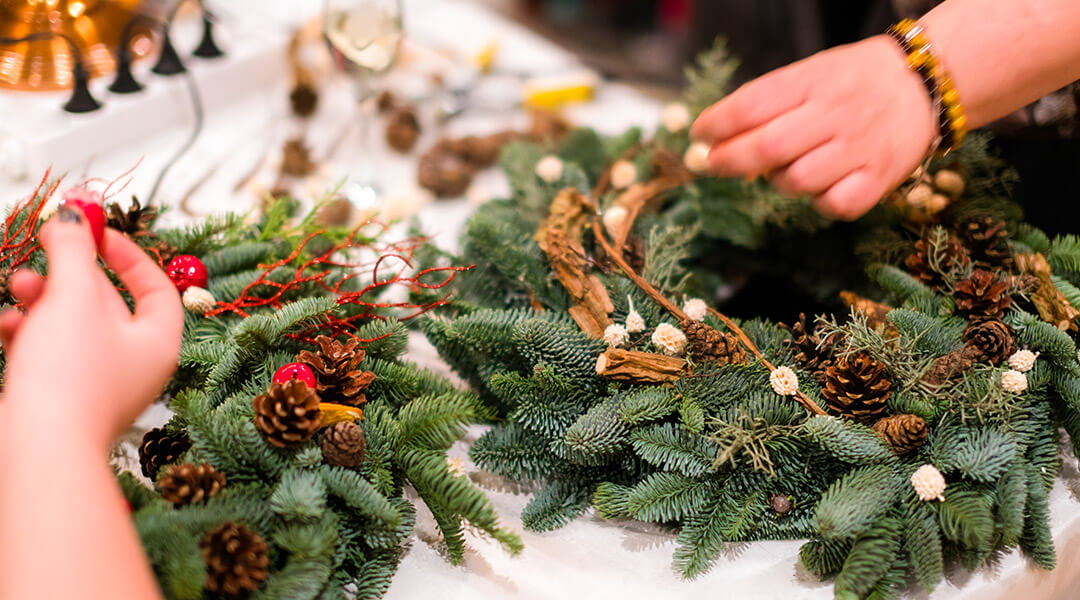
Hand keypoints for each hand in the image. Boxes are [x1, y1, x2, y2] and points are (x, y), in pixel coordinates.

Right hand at [0, 205, 182, 447]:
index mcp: (159, 342)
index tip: (95, 232)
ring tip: (20, 286)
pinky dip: (27, 333)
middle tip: (44, 245)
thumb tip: (74, 213)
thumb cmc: (70, 372)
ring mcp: (97, 384)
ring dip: (42, 299)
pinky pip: (46, 353)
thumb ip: (75, 249)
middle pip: (108, 302)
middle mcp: (135, 364)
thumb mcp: (74, 297)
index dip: (129, 254)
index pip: (157, 287)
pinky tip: (7, 325)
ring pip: (70, 326)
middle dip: (71, 272)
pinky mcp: (60, 399)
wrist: (37, 450)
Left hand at [691, 35, 936, 219]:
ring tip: (783, 168)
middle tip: (712, 164)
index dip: (716, 124)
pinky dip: (817, 202)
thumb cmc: (852, 83)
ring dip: (776, 181)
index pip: (751, 105)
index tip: (698, 135)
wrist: (925, 85)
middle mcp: (837, 113)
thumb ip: (767, 103)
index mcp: (814, 81)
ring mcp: (860, 148)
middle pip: (768, 147)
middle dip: (728, 161)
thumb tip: (713, 139)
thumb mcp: (810, 73)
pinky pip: (833, 205)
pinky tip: (820, 186)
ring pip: (796, 182)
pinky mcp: (880, 179)